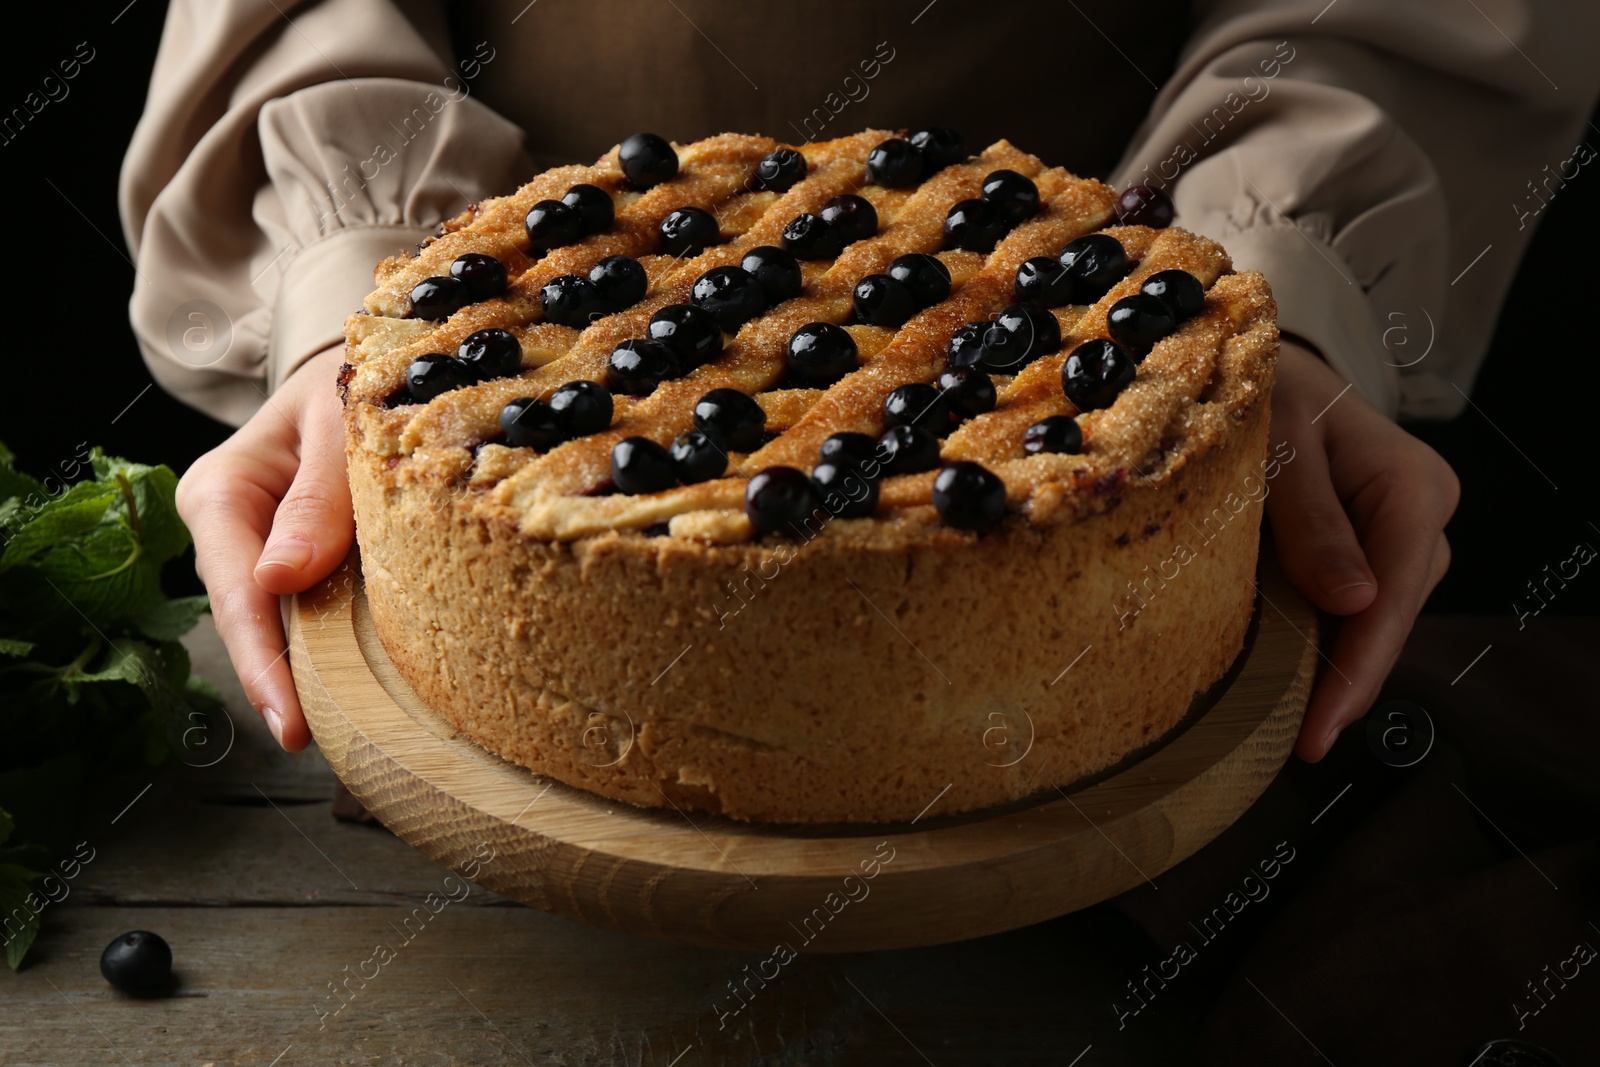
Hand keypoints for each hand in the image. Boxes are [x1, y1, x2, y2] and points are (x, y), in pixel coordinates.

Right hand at [176, 344, 351, 750]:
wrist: (359, 372)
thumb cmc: (351, 384)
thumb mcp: (341, 422)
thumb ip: (320, 496)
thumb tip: (282, 577)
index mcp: (222, 492)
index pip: (238, 590)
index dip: (262, 659)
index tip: (289, 719)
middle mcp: (228, 529)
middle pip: (250, 620)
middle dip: (280, 681)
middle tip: (315, 741)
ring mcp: (257, 549)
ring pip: (277, 624)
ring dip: (306, 673)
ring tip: (342, 732)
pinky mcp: (293, 562)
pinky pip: (305, 612)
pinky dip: (327, 647)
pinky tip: (355, 688)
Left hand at [1267, 340, 1458, 760]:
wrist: (1267, 368)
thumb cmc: (1269, 389)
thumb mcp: (1278, 440)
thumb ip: (1311, 517)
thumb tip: (1352, 603)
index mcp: (1411, 486)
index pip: (1391, 597)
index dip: (1357, 671)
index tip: (1319, 730)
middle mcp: (1419, 515)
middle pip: (1389, 619)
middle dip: (1345, 681)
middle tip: (1295, 743)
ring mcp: (1399, 534)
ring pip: (1374, 619)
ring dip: (1332, 666)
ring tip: (1283, 720)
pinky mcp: (1370, 546)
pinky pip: (1355, 606)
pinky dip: (1323, 639)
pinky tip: (1290, 675)